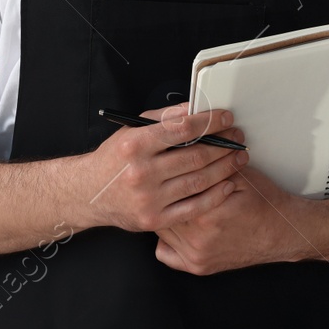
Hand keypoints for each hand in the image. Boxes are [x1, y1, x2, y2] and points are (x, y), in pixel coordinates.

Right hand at [74, 105, 246, 232]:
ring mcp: (148, 199)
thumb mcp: (133, 130)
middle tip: (239, 138)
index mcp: (135, 145)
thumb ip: (165, 118)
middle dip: (224, 145)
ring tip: (239, 157)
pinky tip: (228, 184)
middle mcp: (141, 172)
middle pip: (195, 156)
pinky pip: (194, 207)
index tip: (227, 118)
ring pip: (198, 181)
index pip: (183, 129)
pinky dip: (215, 195)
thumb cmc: (115, 159)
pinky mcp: (155, 219)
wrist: (89, 193)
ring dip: (225, 168)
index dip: (210, 122)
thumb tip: (196, 108)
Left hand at [154, 166, 315, 274]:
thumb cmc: (263, 203)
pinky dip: (167, 241)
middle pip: (161, 211)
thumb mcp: (240, 175)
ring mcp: (195, 256)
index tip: (164, 168)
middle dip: (162, 195)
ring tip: (169, 199)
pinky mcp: (197, 267)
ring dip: (163, 214)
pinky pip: (165, 254)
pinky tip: (176, 226)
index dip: (166, 176)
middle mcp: (196, 239)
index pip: (168, 191)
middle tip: (163, 182)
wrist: (282, 232)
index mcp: (205, 213)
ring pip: (161, 231)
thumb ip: (211, 165)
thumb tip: (186, 147)